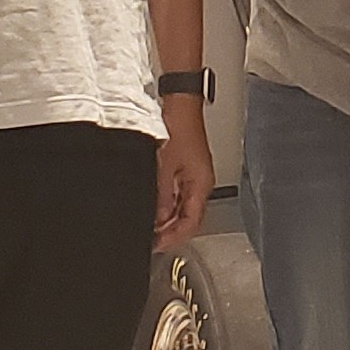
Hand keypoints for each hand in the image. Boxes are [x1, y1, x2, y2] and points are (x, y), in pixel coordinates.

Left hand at [152, 105, 214, 248]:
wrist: (179, 104)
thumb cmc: (178, 126)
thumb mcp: (163, 166)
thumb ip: (159, 196)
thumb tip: (156, 218)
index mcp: (201, 184)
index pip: (191, 223)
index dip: (173, 237)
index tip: (156, 245)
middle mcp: (200, 183)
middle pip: (187, 218)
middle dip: (169, 231)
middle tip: (150, 240)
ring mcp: (192, 176)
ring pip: (181, 207)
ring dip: (166, 219)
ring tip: (149, 227)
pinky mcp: (184, 168)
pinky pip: (176, 194)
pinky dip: (165, 204)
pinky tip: (151, 206)